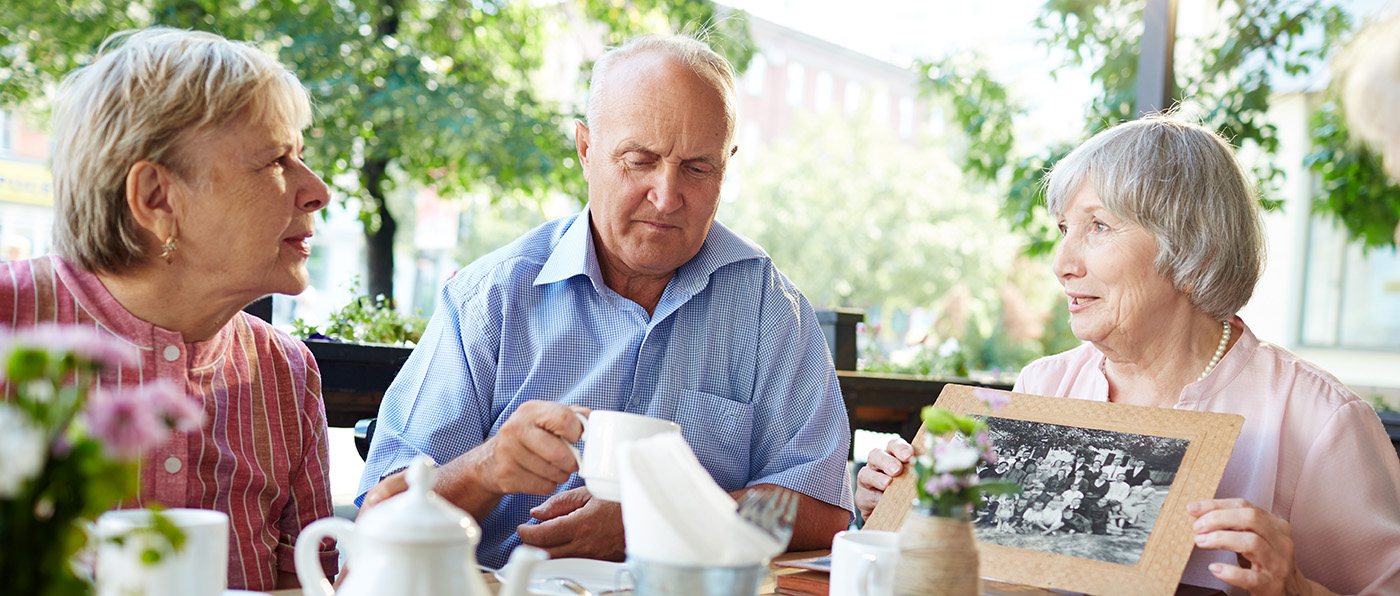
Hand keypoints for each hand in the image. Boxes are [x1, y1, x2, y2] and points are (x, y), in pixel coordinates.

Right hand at [362, 401, 588, 518]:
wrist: (491, 460)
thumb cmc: (529, 437)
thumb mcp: (547, 418)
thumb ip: (573, 415)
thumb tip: (595, 418)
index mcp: (531, 410)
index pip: (564, 419)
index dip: (578, 433)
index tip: (577, 439)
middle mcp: (516, 428)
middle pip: (559, 453)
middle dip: (572, 462)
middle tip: (572, 463)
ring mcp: (508, 452)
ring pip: (552, 473)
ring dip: (560, 475)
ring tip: (556, 470)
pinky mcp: (506, 475)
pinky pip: (542, 487)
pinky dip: (548, 485)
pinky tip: (541, 477)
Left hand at [516, 486, 624, 560]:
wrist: (644, 514)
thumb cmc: (620, 501)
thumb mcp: (588, 493)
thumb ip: (559, 503)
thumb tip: (537, 512)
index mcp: (580, 525)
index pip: (542, 535)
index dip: (526, 532)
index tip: (523, 528)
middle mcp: (585, 545)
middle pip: (545, 553)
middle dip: (531, 545)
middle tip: (528, 535)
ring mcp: (592, 556)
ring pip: (559, 561)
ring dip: (546, 552)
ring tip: (543, 539)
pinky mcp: (599, 562)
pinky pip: (574, 562)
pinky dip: (563, 555)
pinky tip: (563, 545)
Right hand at [855, 437, 912, 518]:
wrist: (892, 518)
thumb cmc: (907, 495)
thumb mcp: (915, 484)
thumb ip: (920, 477)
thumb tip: (935, 476)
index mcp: (893, 458)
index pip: (894, 446)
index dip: (900, 448)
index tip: (909, 455)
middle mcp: (878, 466)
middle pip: (876, 454)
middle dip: (886, 461)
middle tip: (897, 469)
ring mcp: (868, 480)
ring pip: (865, 473)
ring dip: (877, 478)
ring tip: (887, 484)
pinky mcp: (862, 497)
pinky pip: (865, 495)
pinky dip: (874, 497)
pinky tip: (882, 501)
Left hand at [1188, 498, 1319, 595]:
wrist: (1294, 593)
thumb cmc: (1267, 563)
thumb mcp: (1257, 539)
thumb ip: (1234, 525)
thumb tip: (1199, 513)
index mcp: (1276, 526)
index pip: (1245, 506)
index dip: (1216, 505)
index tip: (1193, 509)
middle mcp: (1281, 542)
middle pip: (1250, 519)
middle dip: (1218, 519)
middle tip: (1197, 527)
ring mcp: (1278, 564)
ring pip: (1251, 542)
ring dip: (1221, 539)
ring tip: (1201, 542)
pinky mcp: (1272, 585)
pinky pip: (1250, 577)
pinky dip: (1230, 572)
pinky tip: (1214, 568)